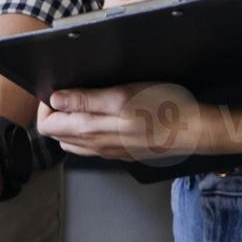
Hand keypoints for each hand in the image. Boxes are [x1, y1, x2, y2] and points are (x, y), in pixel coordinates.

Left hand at [38, 83, 213, 161]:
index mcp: (90, 131)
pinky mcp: (120, 151)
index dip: (46, 106)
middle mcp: (94, 146)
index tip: (58, 90)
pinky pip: (92, 144)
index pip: (46, 125)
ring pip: (73, 140)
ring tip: (86, 102)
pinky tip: (103, 116)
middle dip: (57, 112)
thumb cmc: (164, 110)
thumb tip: (55, 100)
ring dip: (71, 121)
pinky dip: (88, 130)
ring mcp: (107, 151)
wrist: (195, 131)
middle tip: (71, 92)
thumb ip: (84, 100)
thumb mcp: (122, 96)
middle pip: (56, 133)